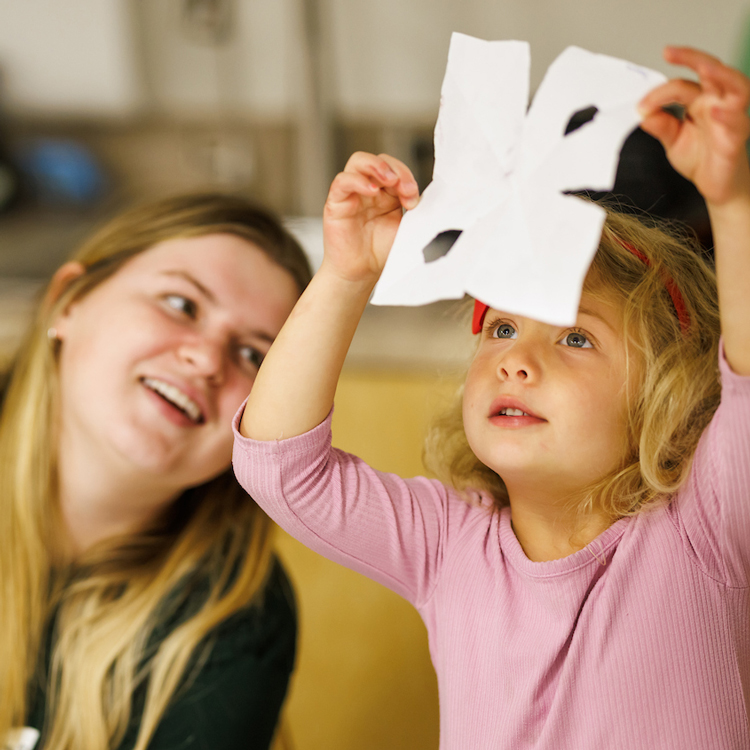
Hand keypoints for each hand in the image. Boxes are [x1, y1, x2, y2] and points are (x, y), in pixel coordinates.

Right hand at [323, 152, 418, 283]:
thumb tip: (428, 195)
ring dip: (377, 166)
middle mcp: (369, 189)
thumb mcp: (404, 227)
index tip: (414, 200)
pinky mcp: (336, 202)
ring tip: (390, 181)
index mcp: (387, 193)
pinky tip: (372, 191)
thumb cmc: (380, 252)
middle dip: (396, 169)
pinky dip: (357, 181)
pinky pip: (342, 181)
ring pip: (359, 162)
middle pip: (379, 160)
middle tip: (405, 188)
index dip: (407, 177)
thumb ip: (412, 209)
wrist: (362, 273)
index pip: (396, 169)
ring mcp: (352, 193)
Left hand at [639, 46, 749, 206]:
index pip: (681, 85)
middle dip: (694, 57)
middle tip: (672, 52)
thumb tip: (645, 114)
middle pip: (713, 70)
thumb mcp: (673, 141)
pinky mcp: (736, 138)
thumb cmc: (701, 158)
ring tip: (706, 69)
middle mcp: (718, 103)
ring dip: (722, 75)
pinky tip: (716, 112)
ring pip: (736, 87)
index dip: (659, 93)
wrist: (716, 185)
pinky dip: (727, 116)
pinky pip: (737, 123)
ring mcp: (731, 118)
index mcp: (700, 101)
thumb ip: (661, 126)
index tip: (640, 107)